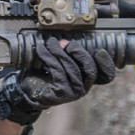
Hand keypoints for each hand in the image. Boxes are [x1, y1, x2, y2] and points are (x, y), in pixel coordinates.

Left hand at [0, 37, 115, 125]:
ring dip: (59, 52)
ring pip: (71, 68)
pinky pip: (57, 70)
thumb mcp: (61, 62)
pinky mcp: (60, 93)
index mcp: (87, 81)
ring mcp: (73, 93)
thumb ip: (68, 54)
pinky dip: (49, 57)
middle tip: (66, 43)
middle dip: (79, 52)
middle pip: (90, 69)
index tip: (100, 51)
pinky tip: (42, 50)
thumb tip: (64, 41)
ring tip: (50, 43)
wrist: (27, 90)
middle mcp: (83, 89)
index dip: (107, 64)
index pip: (106, 76)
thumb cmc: (45, 74)